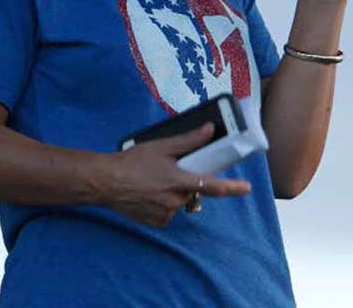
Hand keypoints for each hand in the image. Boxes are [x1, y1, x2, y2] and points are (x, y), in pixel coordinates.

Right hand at [98, 124, 250, 226]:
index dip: (232, 188)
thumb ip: (188, 140)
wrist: (105, 182)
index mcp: (179, 181)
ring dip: (173, 193)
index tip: (246, 188)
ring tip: (152, 181)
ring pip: (179, 201)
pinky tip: (148, 193)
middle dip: (186, 182)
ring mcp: (165, 213)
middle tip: (169, 171)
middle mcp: (175, 200)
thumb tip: (209, 130)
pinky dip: (162, 204)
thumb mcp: (161, 147)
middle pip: (193, 191)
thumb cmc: (131, 162)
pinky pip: (167, 212)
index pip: (213, 186)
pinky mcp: (156, 222)